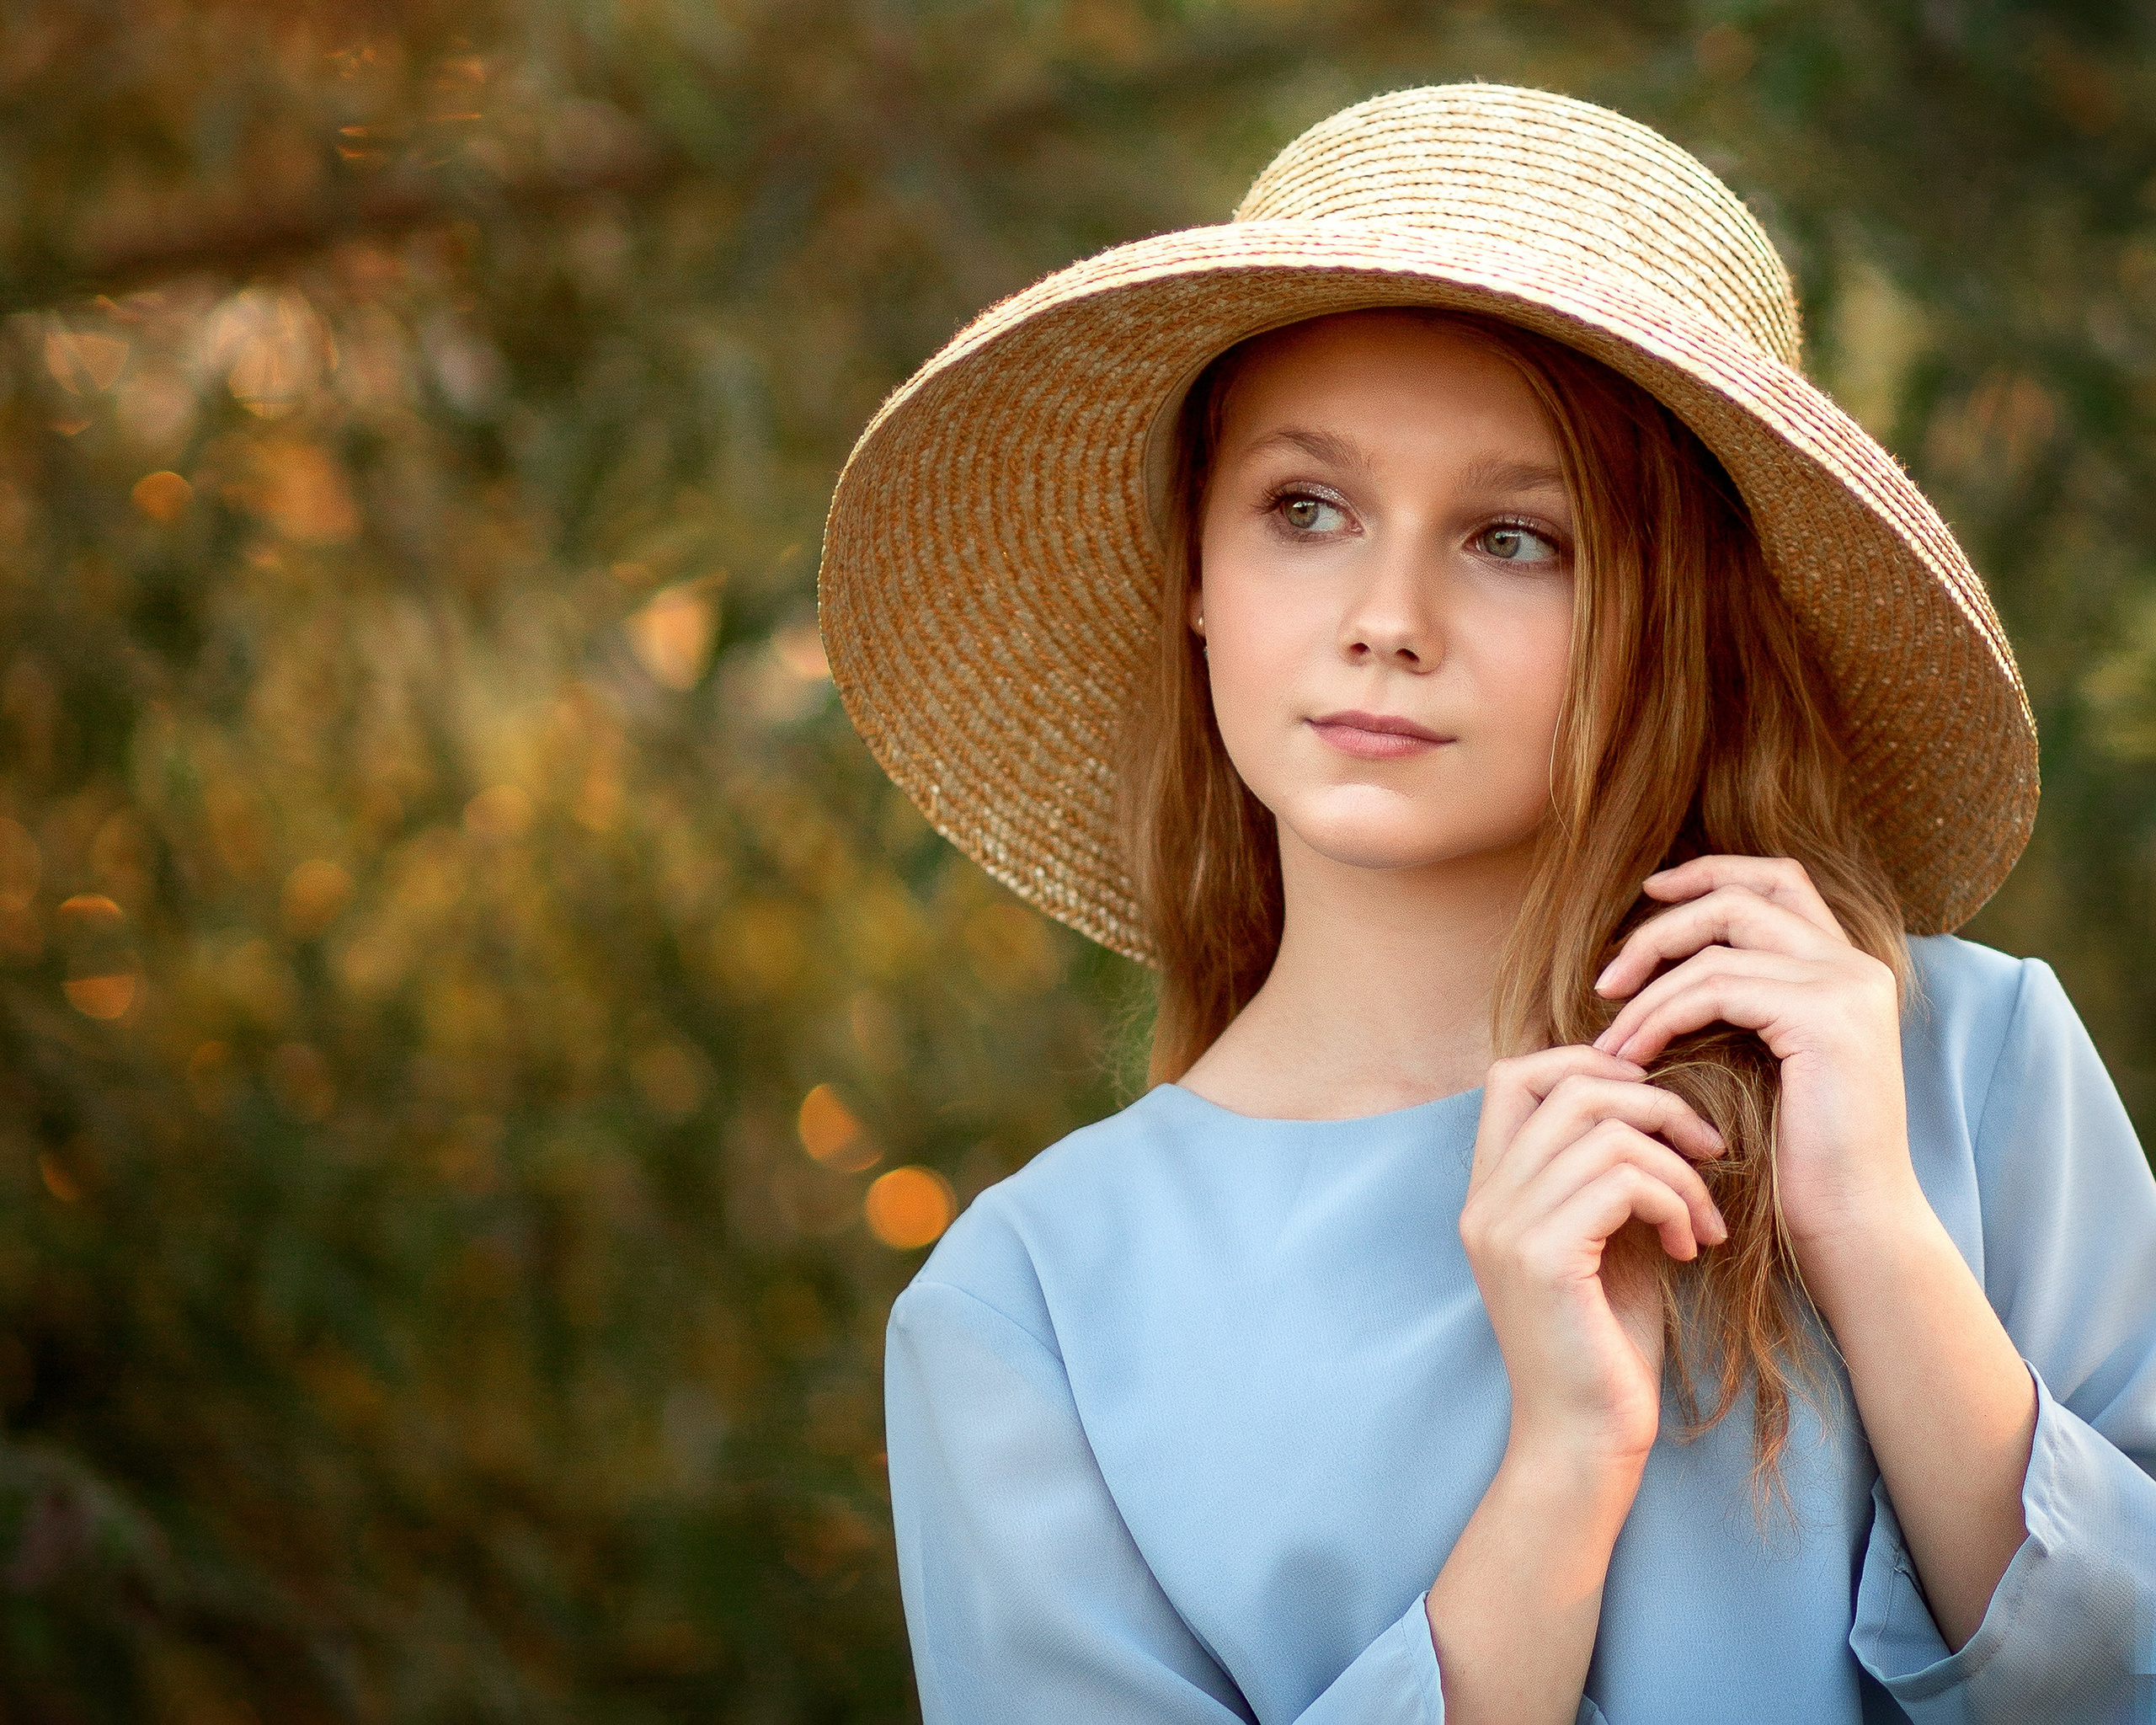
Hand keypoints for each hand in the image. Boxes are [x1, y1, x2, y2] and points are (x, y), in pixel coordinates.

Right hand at [1461, 1045, 1727, 1469]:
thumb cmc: (1607, 1344)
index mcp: (1490, 1191)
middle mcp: (1485, 1200)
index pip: (1514, 1074)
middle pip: (1569, 1087)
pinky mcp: (1542, 1257)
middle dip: (1656, 1103)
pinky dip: (1676, 1201)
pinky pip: (1622, 1181)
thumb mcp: (1608, 1239)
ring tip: (1706, 1220)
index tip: (1653, 1106)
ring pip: (1606, 1131)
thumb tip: (1658, 1104)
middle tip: (1709, 1150)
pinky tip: (1694, 1247)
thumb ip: (1611, 1174)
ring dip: (1679, 1167)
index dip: (1587, 1064)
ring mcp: (1505, 1226)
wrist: (1586, 1439)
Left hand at [1590, 854, 1923, 1261]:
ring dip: (1648, 986)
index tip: (1648, 895)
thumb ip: (1739, 1002)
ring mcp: (1846, 985)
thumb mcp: (1765, 1060)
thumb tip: (1659, 965)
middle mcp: (1856, 965)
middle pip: (1741, 896)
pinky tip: (1634, 1052)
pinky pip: (1716, 987)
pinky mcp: (1825, 1016)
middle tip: (1606, 980)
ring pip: (1719, 942)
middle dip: (1662, 927)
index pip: (1778, 879)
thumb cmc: (1798, 1158)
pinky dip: (1662, 1014)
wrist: (1852, 1222)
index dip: (1710, 872)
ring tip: (1609, 1036)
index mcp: (1847, 969)